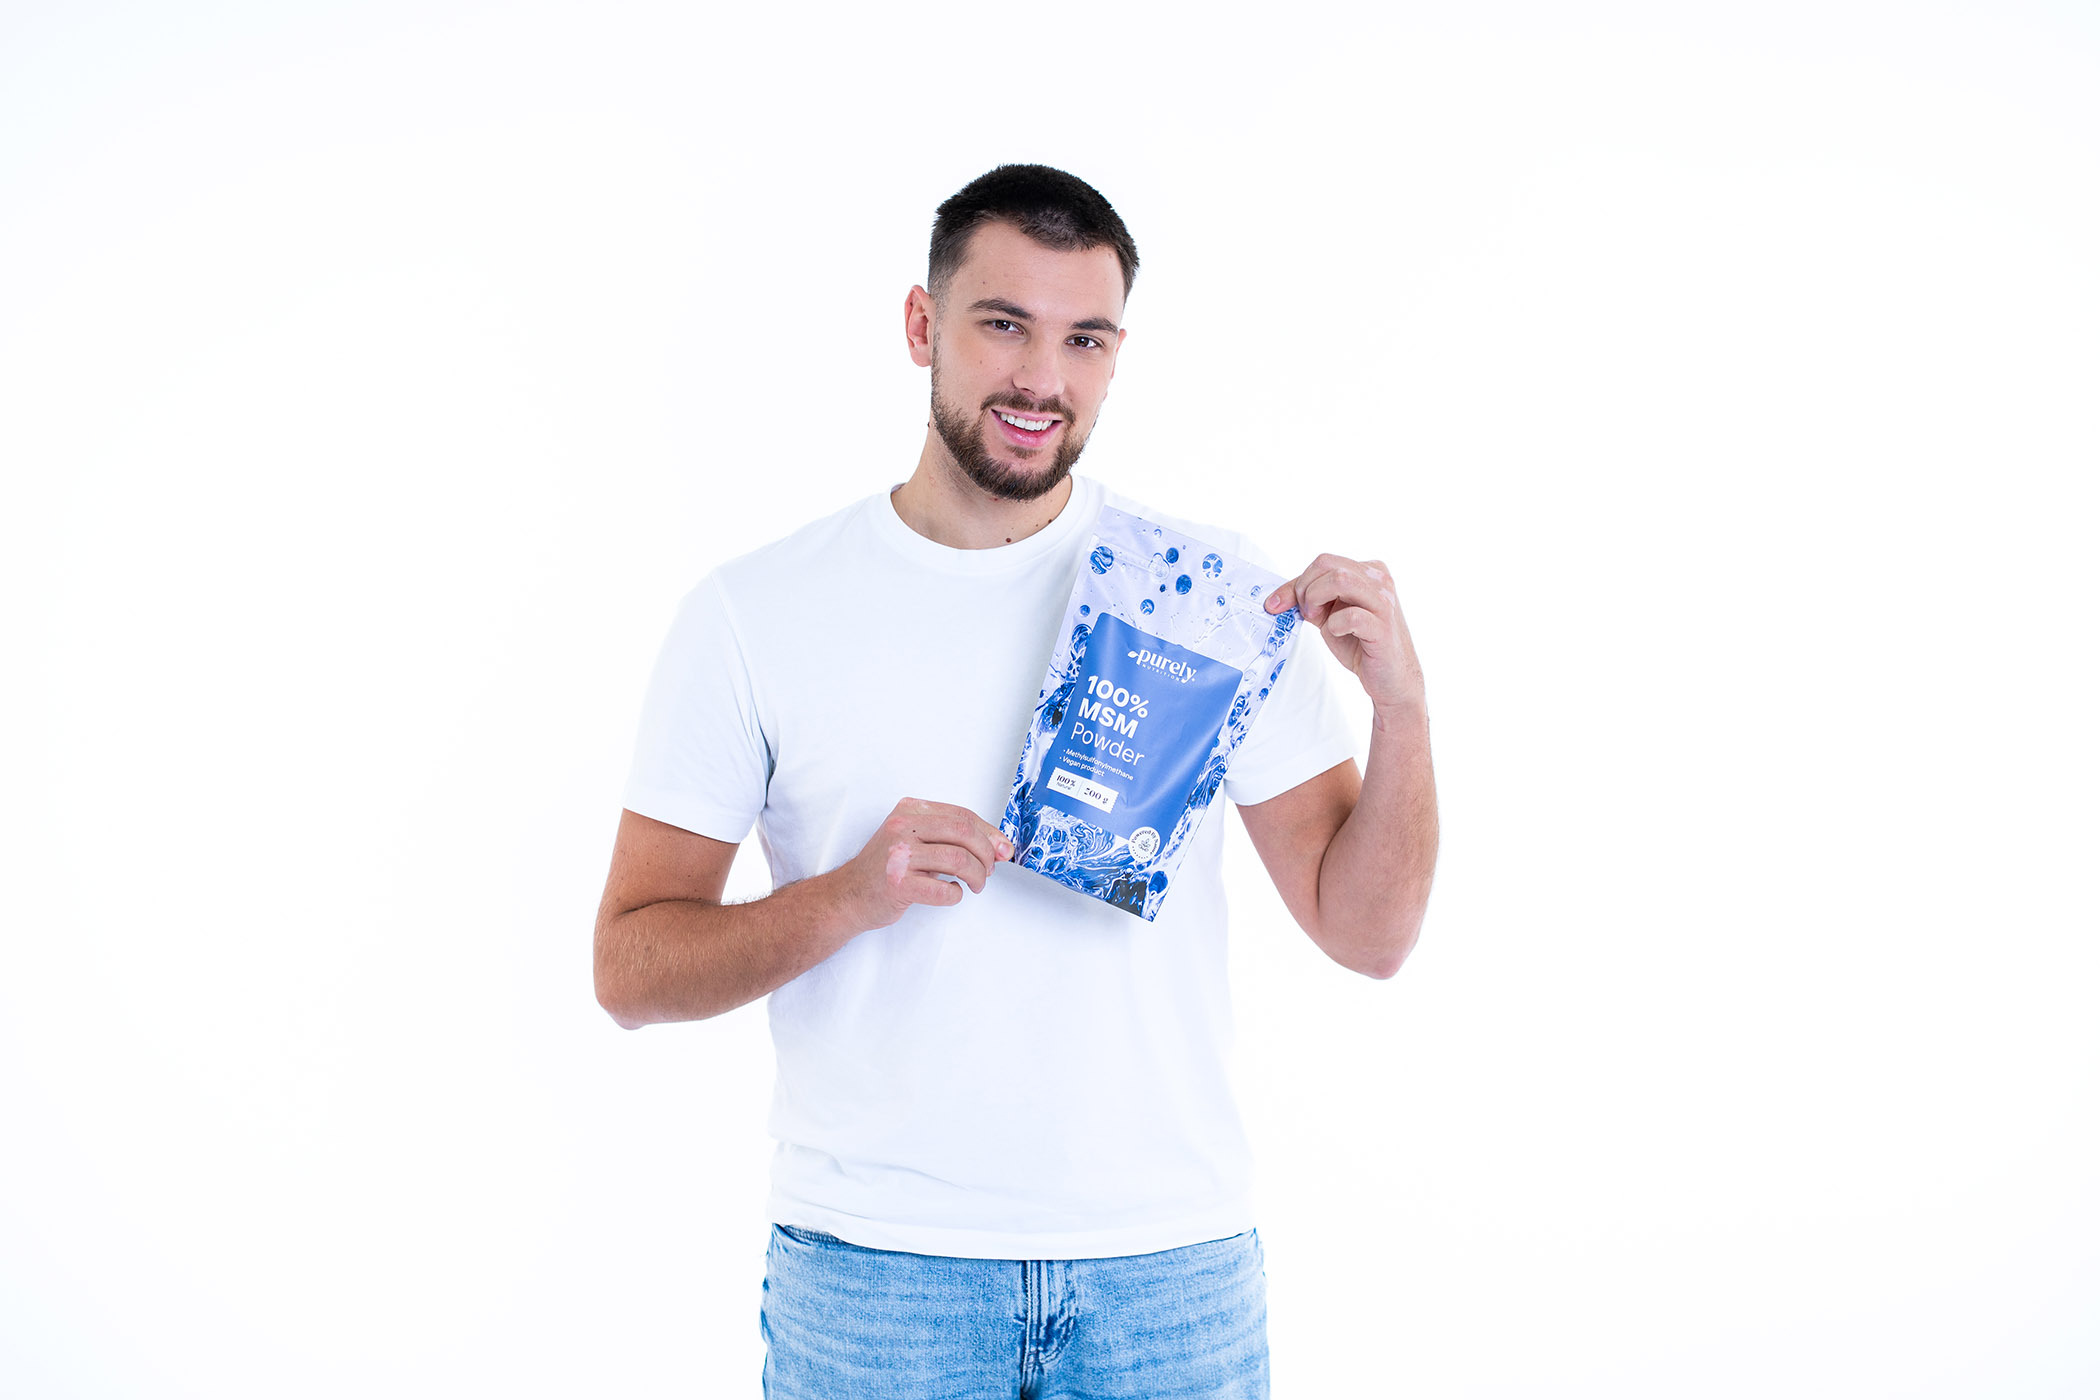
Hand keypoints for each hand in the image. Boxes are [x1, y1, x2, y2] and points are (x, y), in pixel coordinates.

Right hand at [837, 798, 1013, 930]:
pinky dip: (956, 895)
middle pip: (964, 833)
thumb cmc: (886, 867)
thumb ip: (951, 837)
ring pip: (959, 861)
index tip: (1002, 849)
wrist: (850, 894)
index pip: (962, 816)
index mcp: (909, 810)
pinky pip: (944, 889)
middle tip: (988, 869)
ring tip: (975, 884)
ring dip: (977, 876)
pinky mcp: (899, 883)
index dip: (989, 833)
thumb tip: (998, 846)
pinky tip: (952, 893)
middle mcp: (902, 827)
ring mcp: (900, 855)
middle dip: (986, 854)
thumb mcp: (914, 839)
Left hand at [1265, 553, 1424, 714]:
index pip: (1323, 561)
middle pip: (1327, 564)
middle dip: (1304, 589)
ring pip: (1340, 580)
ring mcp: (1384, 602)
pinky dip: (1334, 625)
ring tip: (1318, 620)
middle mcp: (1379, 580)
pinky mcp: (1383, 627)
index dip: (1297, 582)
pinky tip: (1337, 633)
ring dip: (1316, 600)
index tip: (1279, 605)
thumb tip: (1277, 599)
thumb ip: (1309, 600)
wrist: (1390, 678)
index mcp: (1368, 571)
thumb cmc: (1362, 644)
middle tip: (1306, 614)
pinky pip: (1350, 616)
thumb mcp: (1330, 615)